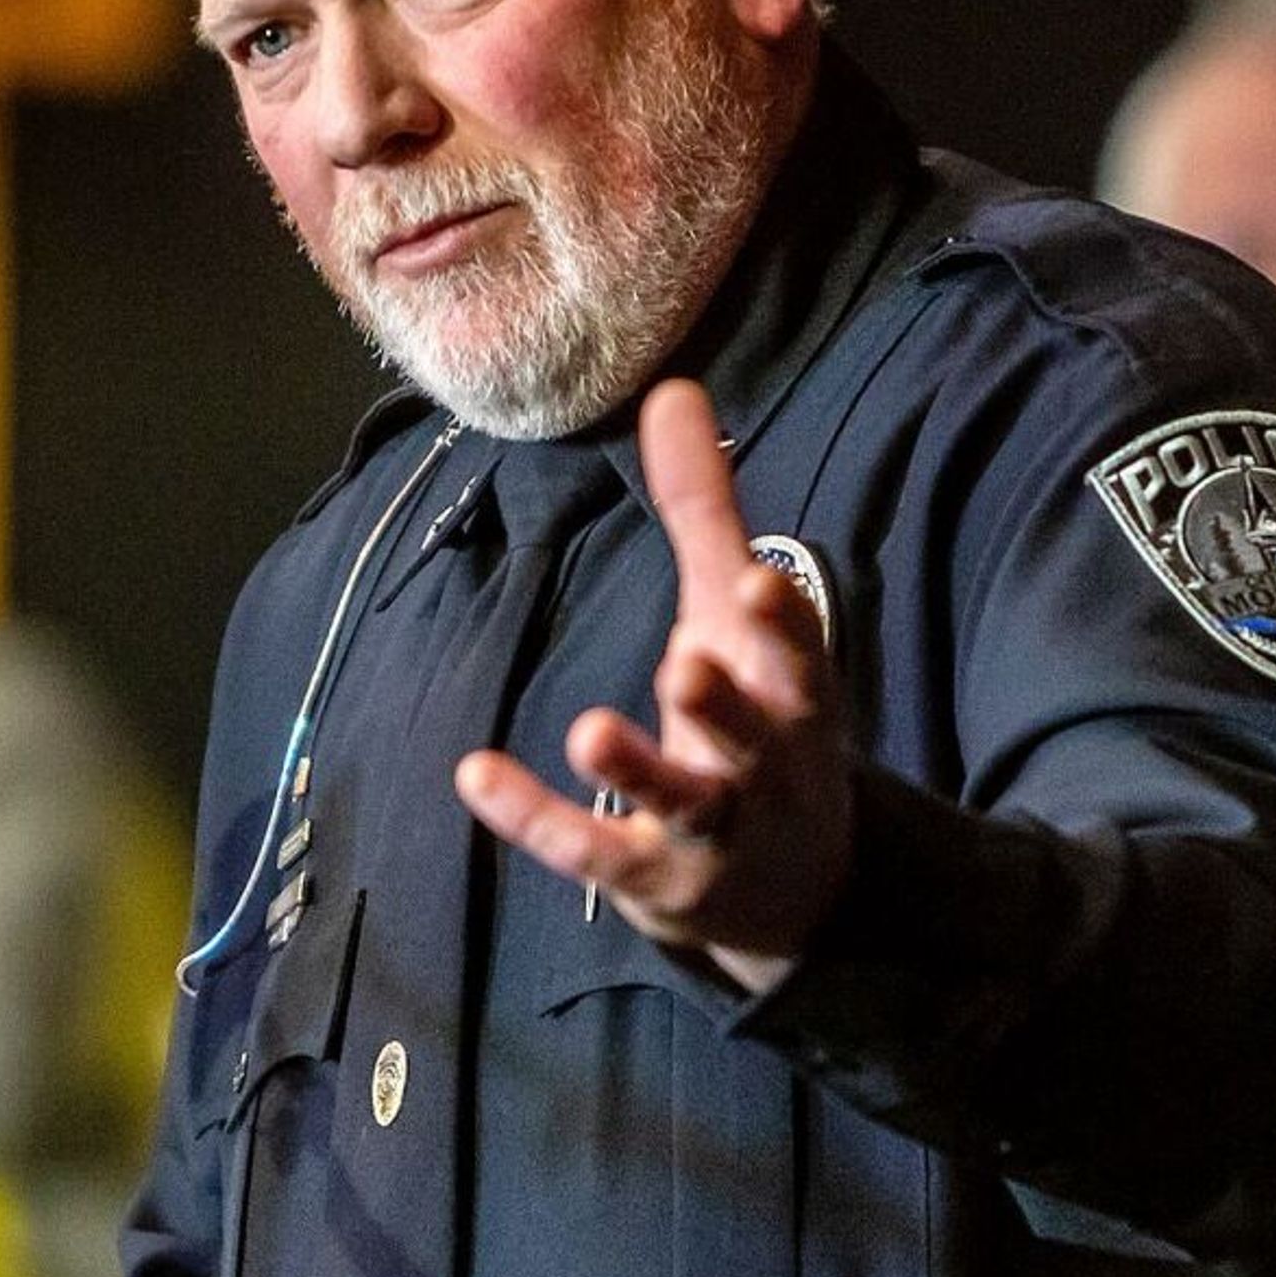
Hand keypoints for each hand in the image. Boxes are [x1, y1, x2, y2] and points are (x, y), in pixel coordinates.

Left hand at [454, 377, 851, 994]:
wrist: (794, 887)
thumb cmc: (760, 720)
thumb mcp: (734, 619)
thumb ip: (706, 509)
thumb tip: (675, 389)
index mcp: (795, 695)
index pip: (799, 657)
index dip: (780, 626)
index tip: (753, 584)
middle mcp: (766, 765)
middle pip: (753, 734)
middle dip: (724, 704)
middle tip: (687, 663)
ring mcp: (715, 832)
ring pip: (683, 805)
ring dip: (639, 769)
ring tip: (589, 730)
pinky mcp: (655, 879)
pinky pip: (595, 851)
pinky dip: (536, 819)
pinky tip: (477, 777)